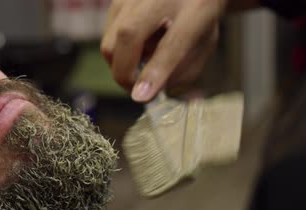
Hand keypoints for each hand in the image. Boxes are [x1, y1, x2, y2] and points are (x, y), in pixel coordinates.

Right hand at [101, 0, 226, 101]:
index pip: (172, 45)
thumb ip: (183, 70)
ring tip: (139, 64)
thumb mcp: (204, 44)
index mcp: (196, 9)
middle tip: (136, 88)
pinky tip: (135, 47)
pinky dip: (117, 52)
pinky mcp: (117, 0)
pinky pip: (107, 36)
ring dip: (120, 64)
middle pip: (128, 36)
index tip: (141, 96)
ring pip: (111, 41)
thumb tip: (146, 91)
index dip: (155, 72)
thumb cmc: (196, 18)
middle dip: (125, 73)